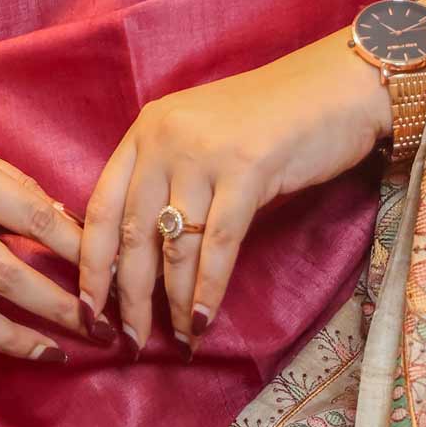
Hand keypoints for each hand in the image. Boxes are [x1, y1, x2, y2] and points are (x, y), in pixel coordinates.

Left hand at [78, 27, 391, 355]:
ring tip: (177, 339)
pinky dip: (208, 289)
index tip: (88, 309)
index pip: (100, 206)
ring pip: (175, 245)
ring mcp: (204, 154)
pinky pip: (218, 245)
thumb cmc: (273, 118)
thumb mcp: (203, 138)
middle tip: (128, 341)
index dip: (90, 265)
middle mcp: (164, 138)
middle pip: (131, 233)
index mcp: (146, 130)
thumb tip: (145, 254)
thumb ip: (169, 179)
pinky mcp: (246, 170)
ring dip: (172, 301)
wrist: (338, 85)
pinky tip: (203, 319)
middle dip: (128, 296)